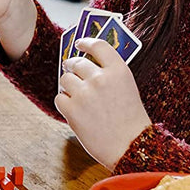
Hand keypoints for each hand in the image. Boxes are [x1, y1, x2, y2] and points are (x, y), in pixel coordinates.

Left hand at [55, 38, 151, 170]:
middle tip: (72, 72)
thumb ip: (108, 75)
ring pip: (64, 79)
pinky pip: (59, 98)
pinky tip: (76, 113)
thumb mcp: (126, 89)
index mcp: (119, 70)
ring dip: (68, 87)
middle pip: (76, 63)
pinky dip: (65, 104)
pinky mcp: (72, 109)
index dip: (86, 42)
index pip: (99, 46)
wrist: (130, 146)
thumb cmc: (129, 120)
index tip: (79, 43)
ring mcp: (85, 93)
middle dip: (72, 68)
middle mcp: (101, 78)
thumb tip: (83, 66)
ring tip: (79, 100)